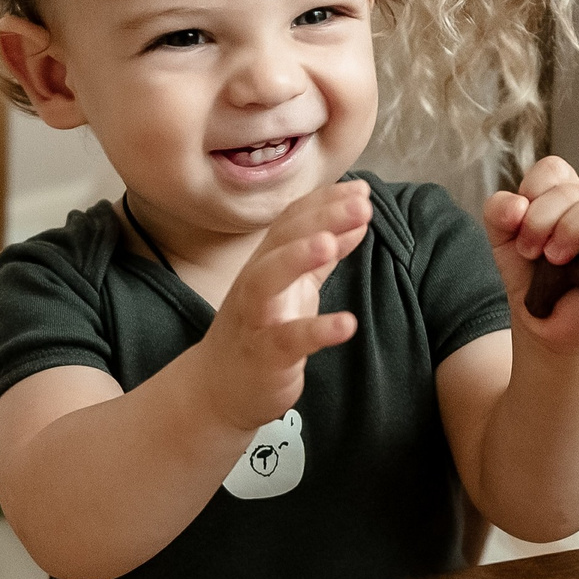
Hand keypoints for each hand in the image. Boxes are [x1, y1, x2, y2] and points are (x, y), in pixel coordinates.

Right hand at [194, 178, 371, 428]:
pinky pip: (288, 339)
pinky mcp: (264, 355)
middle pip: (282, 239)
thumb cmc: (261, 330)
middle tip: (361, 204)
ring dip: (299, 257)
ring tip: (331, 243)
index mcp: (268, 263)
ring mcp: (256, 317)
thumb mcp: (293, 287)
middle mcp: (257, 282)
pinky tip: (346, 324)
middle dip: (321, 218)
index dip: (325, 202)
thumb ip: (323, 255)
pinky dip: (317, 330)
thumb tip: (357, 219)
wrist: (218, 389)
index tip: (360, 189)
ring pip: (268, 279)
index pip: (293, 221)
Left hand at [482, 155, 578, 354]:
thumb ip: (498, 211)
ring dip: (572, 227)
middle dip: (541, 219)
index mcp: (561, 195)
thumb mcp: (502, 238)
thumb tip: (516, 205)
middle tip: (530, 252)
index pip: (553, 170)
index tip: (518, 223)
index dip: (531, 190)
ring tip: (555, 259)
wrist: (546, 321)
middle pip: (573, 189)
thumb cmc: (530, 277)